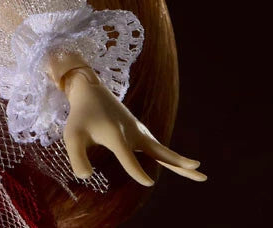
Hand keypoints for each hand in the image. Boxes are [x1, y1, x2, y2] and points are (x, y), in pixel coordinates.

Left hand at [62, 67, 205, 185]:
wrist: (89, 90)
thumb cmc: (80, 114)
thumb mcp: (71, 135)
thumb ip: (76, 157)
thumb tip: (86, 176)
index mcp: (117, 136)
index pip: (129, 159)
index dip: (137, 171)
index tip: (149, 183)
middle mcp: (131, 134)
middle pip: (159, 152)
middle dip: (179, 163)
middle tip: (200, 171)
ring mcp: (138, 132)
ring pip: (162, 151)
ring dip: (180, 162)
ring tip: (199, 171)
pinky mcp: (138, 132)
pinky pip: (157, 148)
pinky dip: (170, 157)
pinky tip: (177, 164)